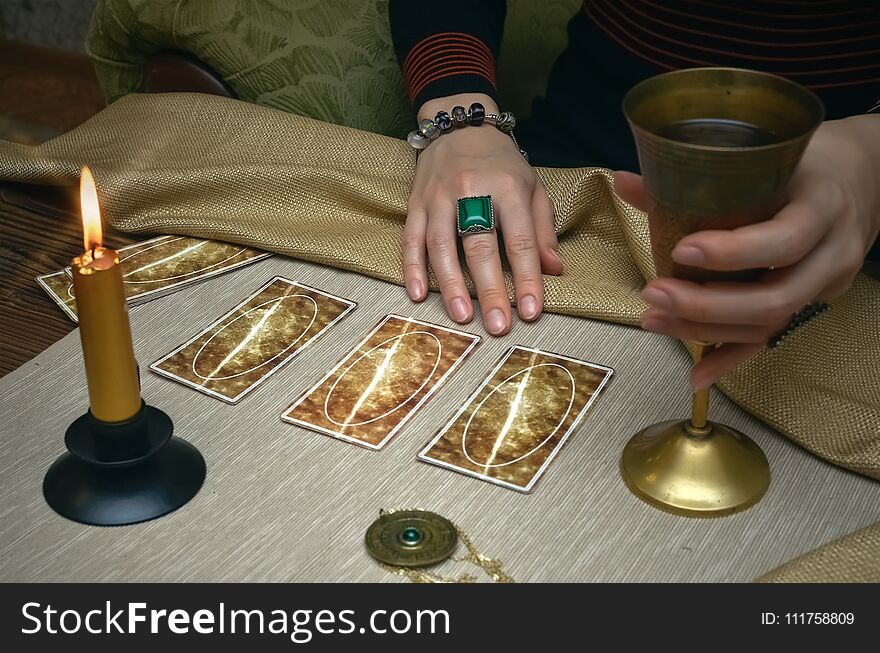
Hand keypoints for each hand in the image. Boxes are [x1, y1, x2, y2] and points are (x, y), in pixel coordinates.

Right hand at [403, 93, 562, 334]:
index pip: (520, 241)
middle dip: (490, 290)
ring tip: (462, 317)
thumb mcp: (532, 187)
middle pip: (480, 247)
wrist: (458, 124)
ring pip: (442, 246)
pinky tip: (417, 294)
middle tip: (497, 325)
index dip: (527, 278)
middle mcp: (472, 191)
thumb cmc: (500, 162)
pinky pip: (411, 238)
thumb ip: (543, 229)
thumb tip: (554, 270)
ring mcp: (439, 198)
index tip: (531, 311)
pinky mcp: (416, 203)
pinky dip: (413, 268)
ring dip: (451, 285)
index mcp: (508, 188)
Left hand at [615, 115, 879, 389]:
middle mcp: (832, 253)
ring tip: (654, 320)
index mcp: (822, 207)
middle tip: (654, 293)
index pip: (785, 239)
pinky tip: (696, 377)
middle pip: (775, 297)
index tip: (681, 249)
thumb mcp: (762, 163)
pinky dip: (730, 361)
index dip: (733, 252)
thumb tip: (623, 181)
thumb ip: (693, 178)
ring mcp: (826, 287)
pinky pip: (770, 342)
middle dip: (707, 303)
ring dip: (706, 329)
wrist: (859, 182)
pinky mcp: (811, 308)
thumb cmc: (800, 169)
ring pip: (770, 324)